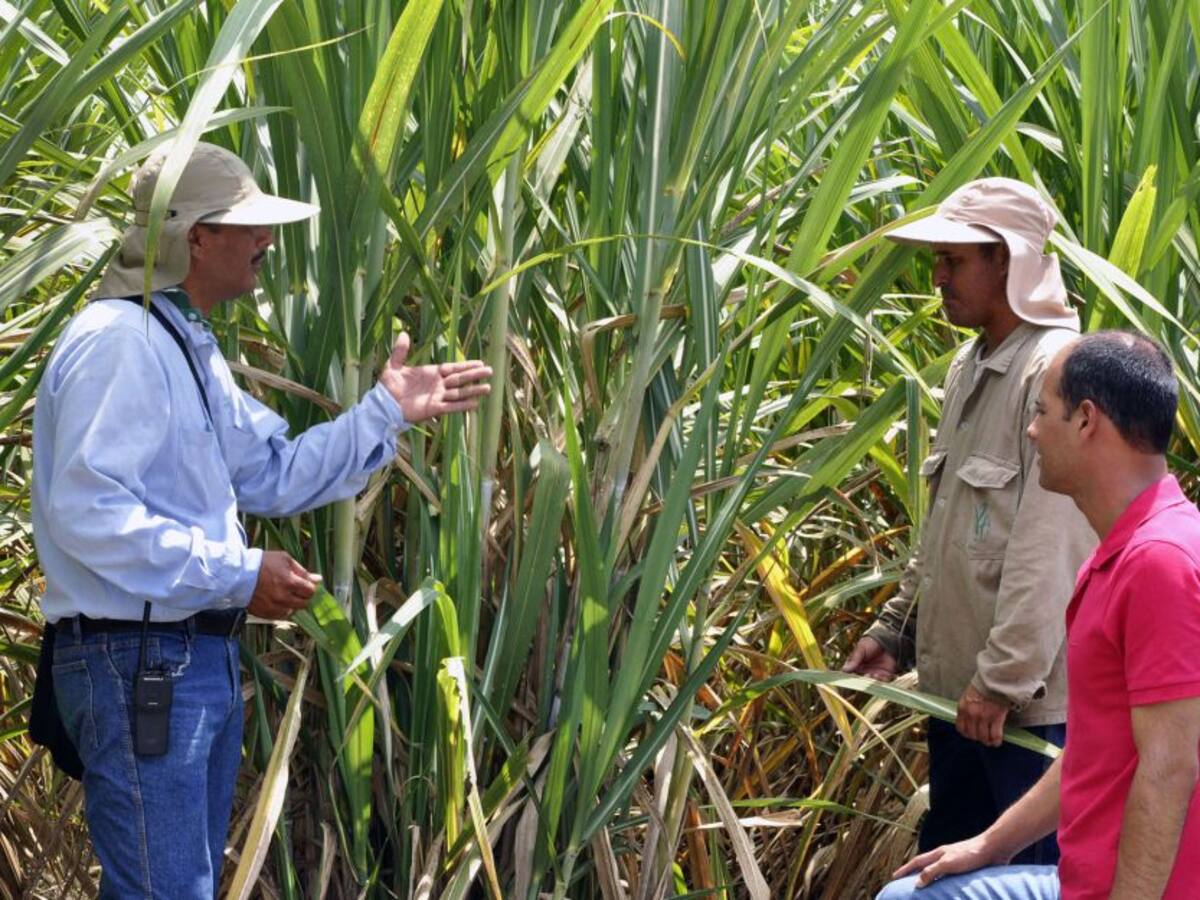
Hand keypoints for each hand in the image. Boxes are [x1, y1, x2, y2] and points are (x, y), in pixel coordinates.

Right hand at [248, 551, 321, 619]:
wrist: (238, 575)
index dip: (310, 587)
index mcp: (290, 582)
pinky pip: (281, 616)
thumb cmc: (262, 563)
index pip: (310, 591)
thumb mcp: (284, 559)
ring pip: (294, 611)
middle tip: (296, 589)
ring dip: (293, 604)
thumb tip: (318, 579)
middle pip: (304, 603)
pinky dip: (283, 610)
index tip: (306, 584)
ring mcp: (275, 607)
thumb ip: (302, 571)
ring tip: (285, 594)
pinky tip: (277, 601)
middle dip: (303, 596)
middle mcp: (284, 598)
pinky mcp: (266, 614)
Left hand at [378, 332, 492, 423]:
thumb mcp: (393, 365)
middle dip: (474, 375)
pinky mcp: (433, 409)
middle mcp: (437, 385)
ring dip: (473, 390)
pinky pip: (451, 407)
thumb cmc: (388, 386)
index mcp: (431, 374)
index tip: (480, 362)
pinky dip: (462, 405)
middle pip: (460, 379)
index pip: (453, 368)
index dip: (466, 366)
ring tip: (488, 388)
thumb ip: (400, 351)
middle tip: (490, 371)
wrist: (382, 404)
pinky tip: (475, 404)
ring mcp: (436, 397)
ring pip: (459, 393)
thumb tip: (403, 333)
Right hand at [842, 636, 897, 680]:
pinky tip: (879, 675)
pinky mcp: (884, 675)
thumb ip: (854, 659)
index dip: (849, 676)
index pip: (850, 673)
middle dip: (862, 681)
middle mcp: (864, 671)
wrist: (886, 640)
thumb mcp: (861, 648)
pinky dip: (881, 680)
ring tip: (872, 675)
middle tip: (864, 676)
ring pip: (871, 683)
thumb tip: (844, 670)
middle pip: (860, 680)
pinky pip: (883, 681)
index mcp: (856, 665)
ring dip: (871, 681)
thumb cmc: (870, 643)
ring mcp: (874, 673)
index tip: (850, 677)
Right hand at [892, 835, 1005, 887]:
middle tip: (905, 881)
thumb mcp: (948, 864)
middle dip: (914, 872)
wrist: (993, 849)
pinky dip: (944, 881)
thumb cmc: (970, 855)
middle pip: (925, 864)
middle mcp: (945, 856)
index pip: (917, 862)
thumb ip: (932, 872)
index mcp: (938, 854)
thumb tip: (916, 884)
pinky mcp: (967, 866)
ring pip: (938, 870)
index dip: (905, 870)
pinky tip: (949, 887)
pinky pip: (950, 875)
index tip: (894, 876)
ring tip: (925, 886)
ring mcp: (955, 860)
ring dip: (929, 877)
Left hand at [956, 683, 1008, 746]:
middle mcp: (971, 714)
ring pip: (983, 737)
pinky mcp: (996, 718)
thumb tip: (970, 720)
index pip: (961, 728)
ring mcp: (984, 717)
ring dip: (987, 741)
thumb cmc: (984, 685)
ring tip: (991, 740)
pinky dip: (996, 741)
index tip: (972, 734)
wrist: (996, 678)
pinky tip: (997, 741)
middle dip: (978, 738)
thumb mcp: (969, 695)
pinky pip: (995, 735)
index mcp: (962, 707)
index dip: (967, 734)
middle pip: (972, 735)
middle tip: (983, 737)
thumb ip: (968, 708)